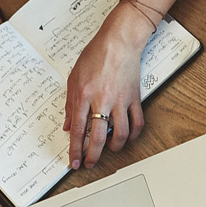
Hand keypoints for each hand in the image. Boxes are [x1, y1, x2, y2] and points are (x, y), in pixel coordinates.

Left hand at [64, 5, 151, 168]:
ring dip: (114, 148)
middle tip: (89, 164)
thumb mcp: (73, 78)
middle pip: (96, 137)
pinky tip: (127, 137)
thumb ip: (70, 104)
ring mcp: (120, 101)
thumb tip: (68, 125)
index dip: (75, 149)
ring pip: (119, 134)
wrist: (118, 42)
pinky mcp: (134, 98)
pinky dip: (133, 135)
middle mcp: (101, 100)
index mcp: (83, 95)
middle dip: (92, 156)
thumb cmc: (96, 55)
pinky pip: (137, 123)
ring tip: (108, 150)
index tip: (74, 161)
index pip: (77, 130)